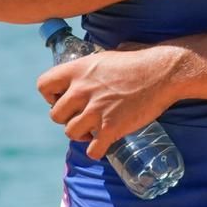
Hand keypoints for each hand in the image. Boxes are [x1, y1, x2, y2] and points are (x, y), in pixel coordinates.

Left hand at [38, 44, 184, 159]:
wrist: (163, 72)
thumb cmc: (140, 60)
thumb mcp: (107, 56)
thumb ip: (92, 66)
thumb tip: (92, 66)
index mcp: (78, 69)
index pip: (43, 85)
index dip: (50, 96)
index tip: (63, 98)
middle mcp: (82, 90)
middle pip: (55, 115)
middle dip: (68, 118)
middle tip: (83, 116)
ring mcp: (95, 111)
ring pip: (70, 133)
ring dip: (81, 135)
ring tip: (94, 130)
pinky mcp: (110, 128)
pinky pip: (92, 151)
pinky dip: (97, 151)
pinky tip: (105, 143)